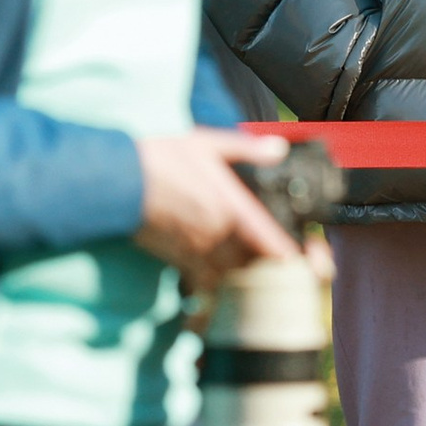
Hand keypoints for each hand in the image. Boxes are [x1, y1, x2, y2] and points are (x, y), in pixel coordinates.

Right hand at [133, 131, 296, 281]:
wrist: (115, 181)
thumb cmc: (158, 159)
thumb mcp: (204, 144)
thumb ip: (245, 149)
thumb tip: (278, 148)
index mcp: (232, 209)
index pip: (274, 245)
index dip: (296, 257)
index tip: (309, 261)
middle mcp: (218, 236)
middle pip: (255, 266)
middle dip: (268, 265)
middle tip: (278, 262)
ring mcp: (197, 250)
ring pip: (231, 276)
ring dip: (242, 273)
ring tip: (246, 266)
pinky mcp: (176, 258)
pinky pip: (204, 281)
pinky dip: (213, 281)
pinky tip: (214, 272)